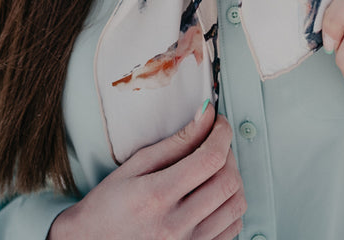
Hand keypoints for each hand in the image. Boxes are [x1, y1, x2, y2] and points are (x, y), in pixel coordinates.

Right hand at [48, 103, 245, 239]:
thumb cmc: (107, 207)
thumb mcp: (136, 166)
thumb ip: (175, 142)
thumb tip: (204, 116)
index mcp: (157, 196)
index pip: (210, 158)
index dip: (221, 134)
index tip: (219, 122)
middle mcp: (176, 225)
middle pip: (228, 181)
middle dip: (228, 153)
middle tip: (215, 143)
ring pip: (236, 205)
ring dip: (232, 178)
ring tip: (215, 169)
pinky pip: (233, 228)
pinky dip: (230, 205)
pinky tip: (213, 194)